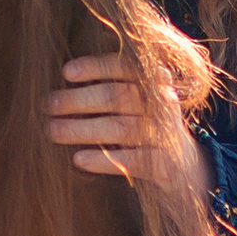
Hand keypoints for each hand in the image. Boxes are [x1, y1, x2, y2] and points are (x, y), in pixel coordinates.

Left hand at [45, 50, 208, 197]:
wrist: (187, 168)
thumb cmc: (147, 129)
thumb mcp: (139, 103)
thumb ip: (116, 87)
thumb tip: (65, 78)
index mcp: (155, 84)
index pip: (127, 67)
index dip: (96, 67)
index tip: (66, 72)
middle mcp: (163, 105)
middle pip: (119, 97)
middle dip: (80, 100)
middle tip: (49, 104)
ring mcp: (167, 135)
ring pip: (122, 128)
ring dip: (83, 129)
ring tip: (53, 131)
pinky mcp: (167, 165)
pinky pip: (133, 161)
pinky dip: (103, 160)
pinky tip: (78, 159)